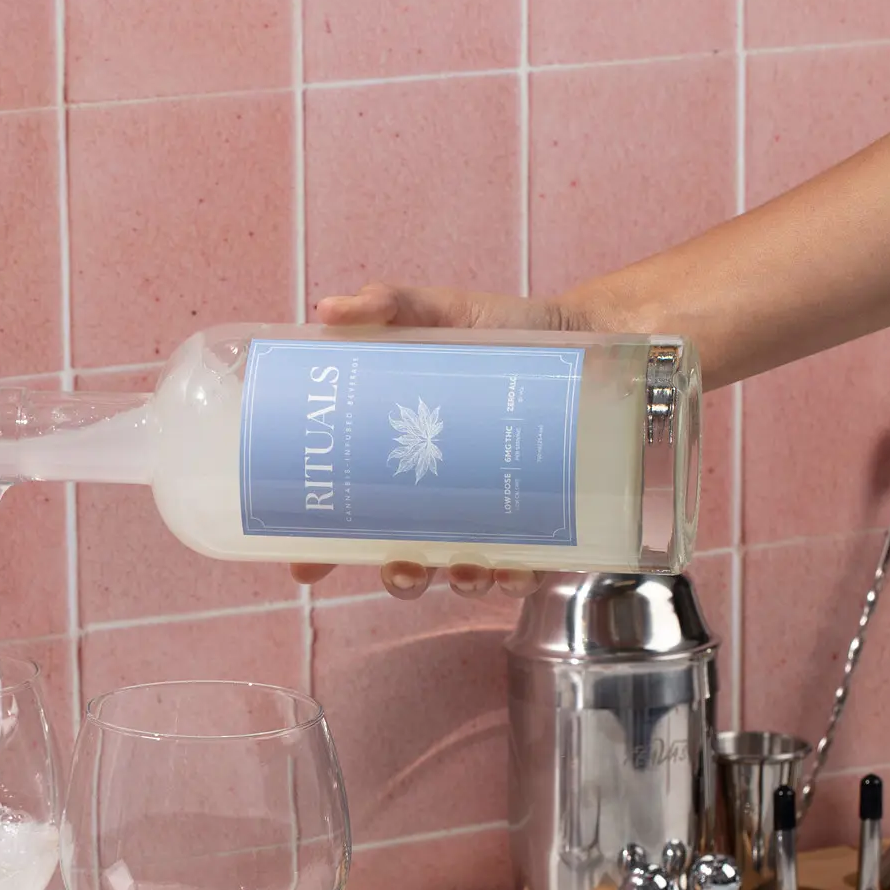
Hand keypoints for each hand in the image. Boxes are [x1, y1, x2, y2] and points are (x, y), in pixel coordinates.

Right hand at [291, 283, 585, 600]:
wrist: (585, 337)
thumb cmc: (502, 331)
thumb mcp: (440, 311)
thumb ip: (388, 306)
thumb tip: (330, 309)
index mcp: (398, 456)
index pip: (349, 513)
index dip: (321, 546)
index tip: (304, 565)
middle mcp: (437, 495)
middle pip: (401, 556)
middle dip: (396, 575)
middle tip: (398, 566)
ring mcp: (489, 514)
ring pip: (460, 572)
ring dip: (456, 583)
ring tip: (464, 569)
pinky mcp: (541, 521)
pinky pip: (522, 568)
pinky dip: (514, 578)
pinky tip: (515, 569)